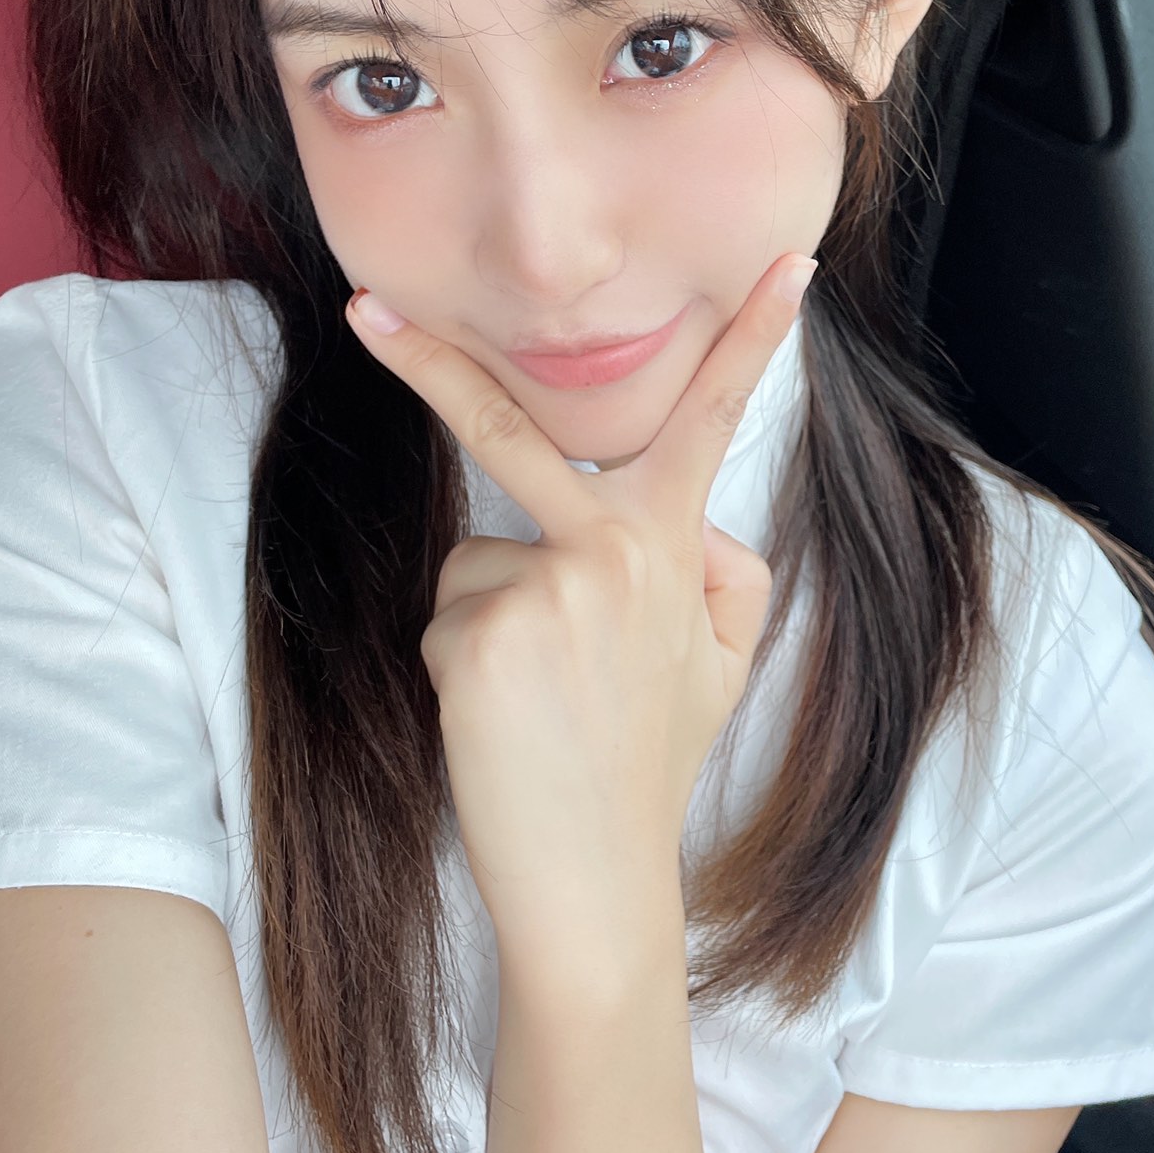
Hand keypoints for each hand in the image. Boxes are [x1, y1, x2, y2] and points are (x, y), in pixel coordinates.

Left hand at [343, 255, 816, 961]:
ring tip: (541, 700)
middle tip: (361, 307)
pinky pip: (453, 614)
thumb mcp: (723, 665)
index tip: (792, 268)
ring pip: (480, 560)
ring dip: (494, 616)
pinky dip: (467, 662)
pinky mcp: (480, 634)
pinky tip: (507, 719)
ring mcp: (546, 589)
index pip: (714, 424)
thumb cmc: (650, 763)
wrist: (597, 885)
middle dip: (431, 360)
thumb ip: (723, 573)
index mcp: (676, 547)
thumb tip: (693, 526)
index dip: (756, 342)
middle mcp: (615, 551)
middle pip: (512, 431)